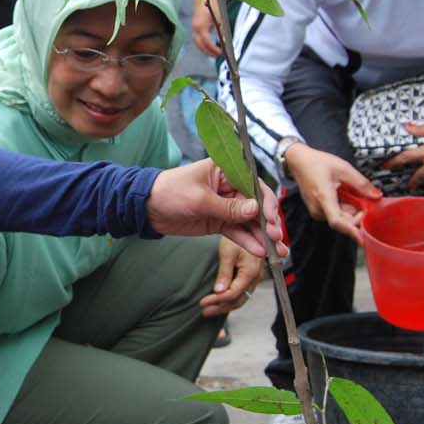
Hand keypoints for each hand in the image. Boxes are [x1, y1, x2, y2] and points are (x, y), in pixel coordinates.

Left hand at [147, 160, 287, 259]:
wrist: (147, 208)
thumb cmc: (169, 192)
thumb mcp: (199, 199)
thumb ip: (228, 207)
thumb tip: (255, 210)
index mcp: (226, 171)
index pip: (253, 185)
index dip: (265, 202)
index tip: (270, 219)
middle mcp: (230, 187)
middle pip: (256, 205)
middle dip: (268, 223)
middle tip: (276, 239)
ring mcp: (226, 206)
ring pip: (249, 222)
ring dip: (262, 236)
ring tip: (275, 252)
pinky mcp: (219, 222)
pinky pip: (237, 232)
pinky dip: (248, 241)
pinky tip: (259, 251)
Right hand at [190, 0, 221, 56]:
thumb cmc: (212, 4)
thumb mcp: (219, 18)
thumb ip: (220, 32)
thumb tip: (223, 43)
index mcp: (201, 27)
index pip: (207, 43)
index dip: (214, 49)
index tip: (221, 53)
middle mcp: (195, 28)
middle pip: (200, 46)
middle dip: (209, 52)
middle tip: (218, 55)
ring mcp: (194, 27)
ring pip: (198, 43)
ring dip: (205, 49)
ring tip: (214, 53)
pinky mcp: (195, 26)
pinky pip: (197, 39)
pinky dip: (203, 44)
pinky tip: (209, 45)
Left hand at [199, 237, 264, 316]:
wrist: (248, 223)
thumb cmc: (238, 232)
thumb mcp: (228, 252)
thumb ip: (225, 273)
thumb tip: (219, 291)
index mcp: (251, 271)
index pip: (233, 293)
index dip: (217, 300)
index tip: (203, 303)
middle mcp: (256, 276)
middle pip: (238, 299)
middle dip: (220, 307)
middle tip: (204, 311)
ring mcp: (255, 276)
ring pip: (241, 297)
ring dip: (225, 305)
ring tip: (209, 309)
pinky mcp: (252, 274)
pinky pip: (243, 291)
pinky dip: (231, 298)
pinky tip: (220, 299)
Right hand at [281, 142, 378, 243]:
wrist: (299, 162)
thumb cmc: (318, 163)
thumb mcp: (344, 168)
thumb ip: (361, 183)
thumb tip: (376, 195)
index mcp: (323, 197)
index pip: (337, 221)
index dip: (350, 231)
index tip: (362, 239)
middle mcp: (318, 208)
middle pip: (343, 221)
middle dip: (358, 215)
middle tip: (367, 201)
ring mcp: (316, 211)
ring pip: (340, 218)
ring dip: (351, 211)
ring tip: (352, 193)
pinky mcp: (317, 211)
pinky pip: (335, 214)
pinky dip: (344, 209)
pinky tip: (344, 196)